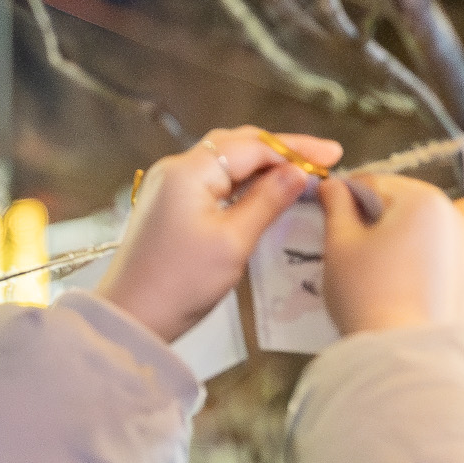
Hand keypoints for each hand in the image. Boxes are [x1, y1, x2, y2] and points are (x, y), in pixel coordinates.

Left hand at [96, 127, 338, 341]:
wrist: (131, 317)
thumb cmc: (181, 283)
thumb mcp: (233, 242)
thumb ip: (267, 201)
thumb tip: (298, 172)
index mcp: (189, 171)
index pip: (252, 145)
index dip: (295, 148)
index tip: (332, 154)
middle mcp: (175, 169)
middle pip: (236, 145)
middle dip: (280, 150)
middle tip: (322, 159)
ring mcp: (169, 186)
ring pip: (224, 162)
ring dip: (262, 165)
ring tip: (299, 172)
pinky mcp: (169, 206)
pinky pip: (212, 182)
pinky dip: (242, 182)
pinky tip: (265, 191)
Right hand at [316, 173, 463, 333]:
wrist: (404, 355)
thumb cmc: (368, 298)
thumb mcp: (339, 246)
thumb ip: (336, 207)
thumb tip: (333, 186)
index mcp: (422, 199)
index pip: (372, 183)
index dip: (343, 197)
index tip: (326, 212)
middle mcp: (453, 215)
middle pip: (401, 203)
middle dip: (374, 219)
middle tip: (348, 249)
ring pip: (421, 229)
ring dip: (397, 239)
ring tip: (372, 271)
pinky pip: (440, 254)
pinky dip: (421, 259)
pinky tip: (402, 279)